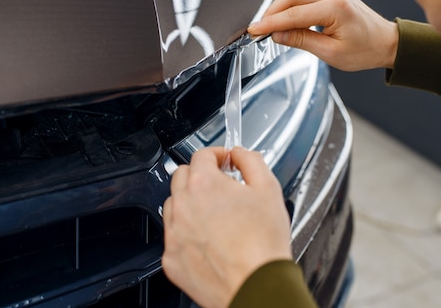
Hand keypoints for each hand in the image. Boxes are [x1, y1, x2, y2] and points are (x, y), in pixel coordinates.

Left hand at [162, 147, 291, 307]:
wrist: (256, 287)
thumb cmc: (263, 245)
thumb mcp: (268, 189)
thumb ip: (251, 161)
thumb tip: (240, 154)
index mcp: (204, 184)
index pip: (202, 155)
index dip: (217, 154)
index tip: (225, 161)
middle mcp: (183, 205)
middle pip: (182, 176)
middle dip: (201, 175)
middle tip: (221, 185)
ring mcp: (174, 232)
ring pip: (174, 204)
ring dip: (190, 202)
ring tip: (215, 214)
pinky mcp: (171, 257)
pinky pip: (173, 235)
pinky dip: (187, 232)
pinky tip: (209, 239)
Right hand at [248, 0, 398, 70]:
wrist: (387, 43)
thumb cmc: (366, 50)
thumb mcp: (330, 53)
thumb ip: (301, 40)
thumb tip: (277, 35)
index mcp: (336, 8)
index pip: (293, 14)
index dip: (270, 23)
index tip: (255, 30)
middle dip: (272, 12)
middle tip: (260, 29)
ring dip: (280, 7)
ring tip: (270, 26)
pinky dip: (291, 5)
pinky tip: (286, 19)